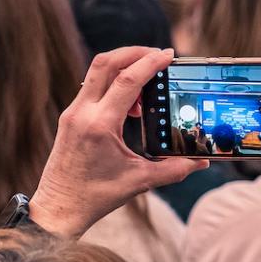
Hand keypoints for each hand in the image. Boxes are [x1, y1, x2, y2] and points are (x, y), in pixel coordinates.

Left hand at [27, 47, 205, 238]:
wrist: (58, 209)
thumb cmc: (95, 197)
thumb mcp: (139, 182)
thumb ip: (174, 169)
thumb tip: (201, 162)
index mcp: (100, 125)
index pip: (127, 80)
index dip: (150, 62)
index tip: (168, 55)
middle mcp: (82, 113)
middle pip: (106, 62)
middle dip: (134, 52)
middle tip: (157, 55)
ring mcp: (72, 113)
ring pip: (96, 72)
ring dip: (123, 67)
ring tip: (147, 85)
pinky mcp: (69, 117)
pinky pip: (92, 88)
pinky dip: (113, 84)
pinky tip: (130, 103)